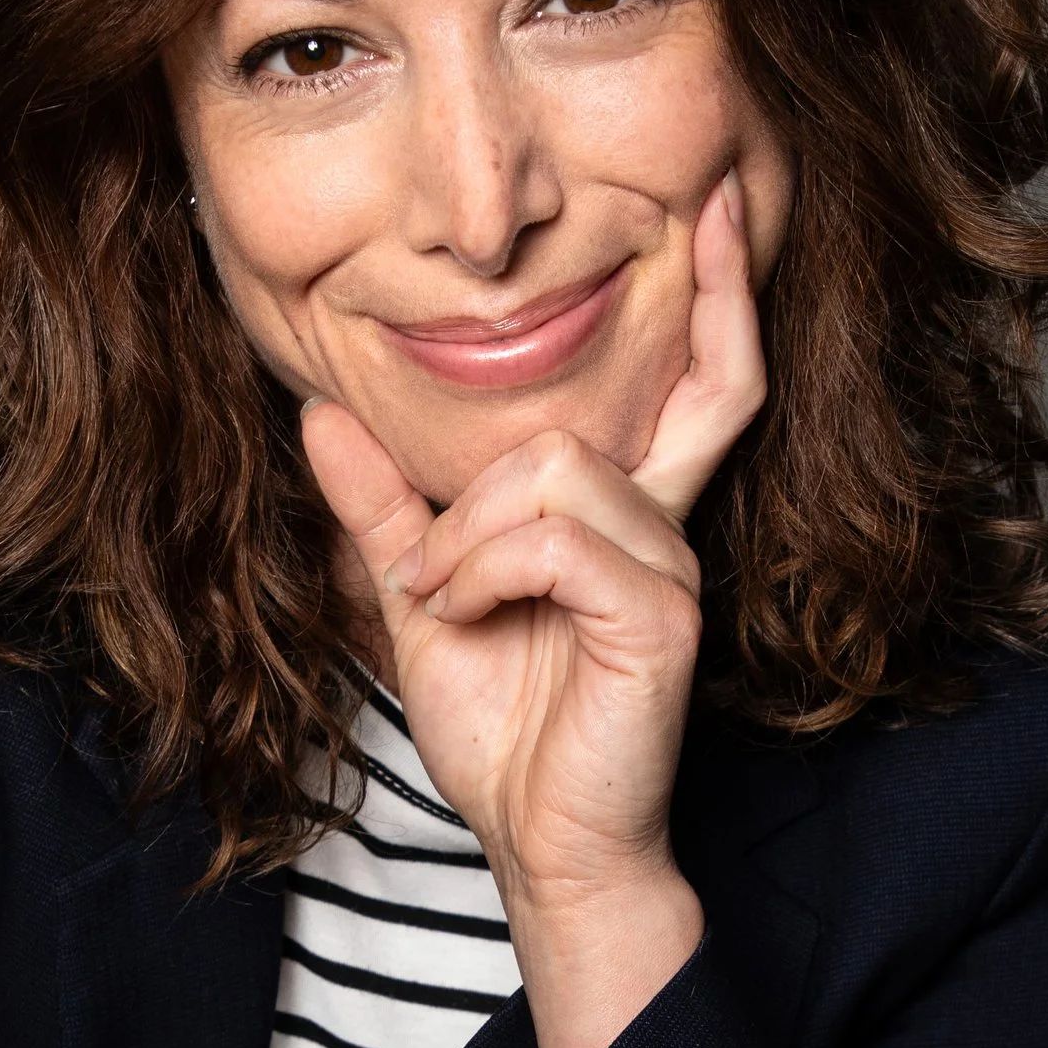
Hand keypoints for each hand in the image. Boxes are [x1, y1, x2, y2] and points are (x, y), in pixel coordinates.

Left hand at [300, 171, 766, 1047]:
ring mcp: (672, 568)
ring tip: (441, 603)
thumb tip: (320, 412)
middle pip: (639, 400)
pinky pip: (554, 533)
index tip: (721, 203)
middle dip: (573, 405)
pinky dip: (483, 566)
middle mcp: (668, 529)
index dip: (727, 292)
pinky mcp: (660, 614)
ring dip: (467, 532)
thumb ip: (384, 510)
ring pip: (557, 466)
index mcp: (629, 518)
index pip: (708, 383)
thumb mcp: (422, 600)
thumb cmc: (508, 738)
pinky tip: (464, 615)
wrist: (538, 844)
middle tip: (457, 524)